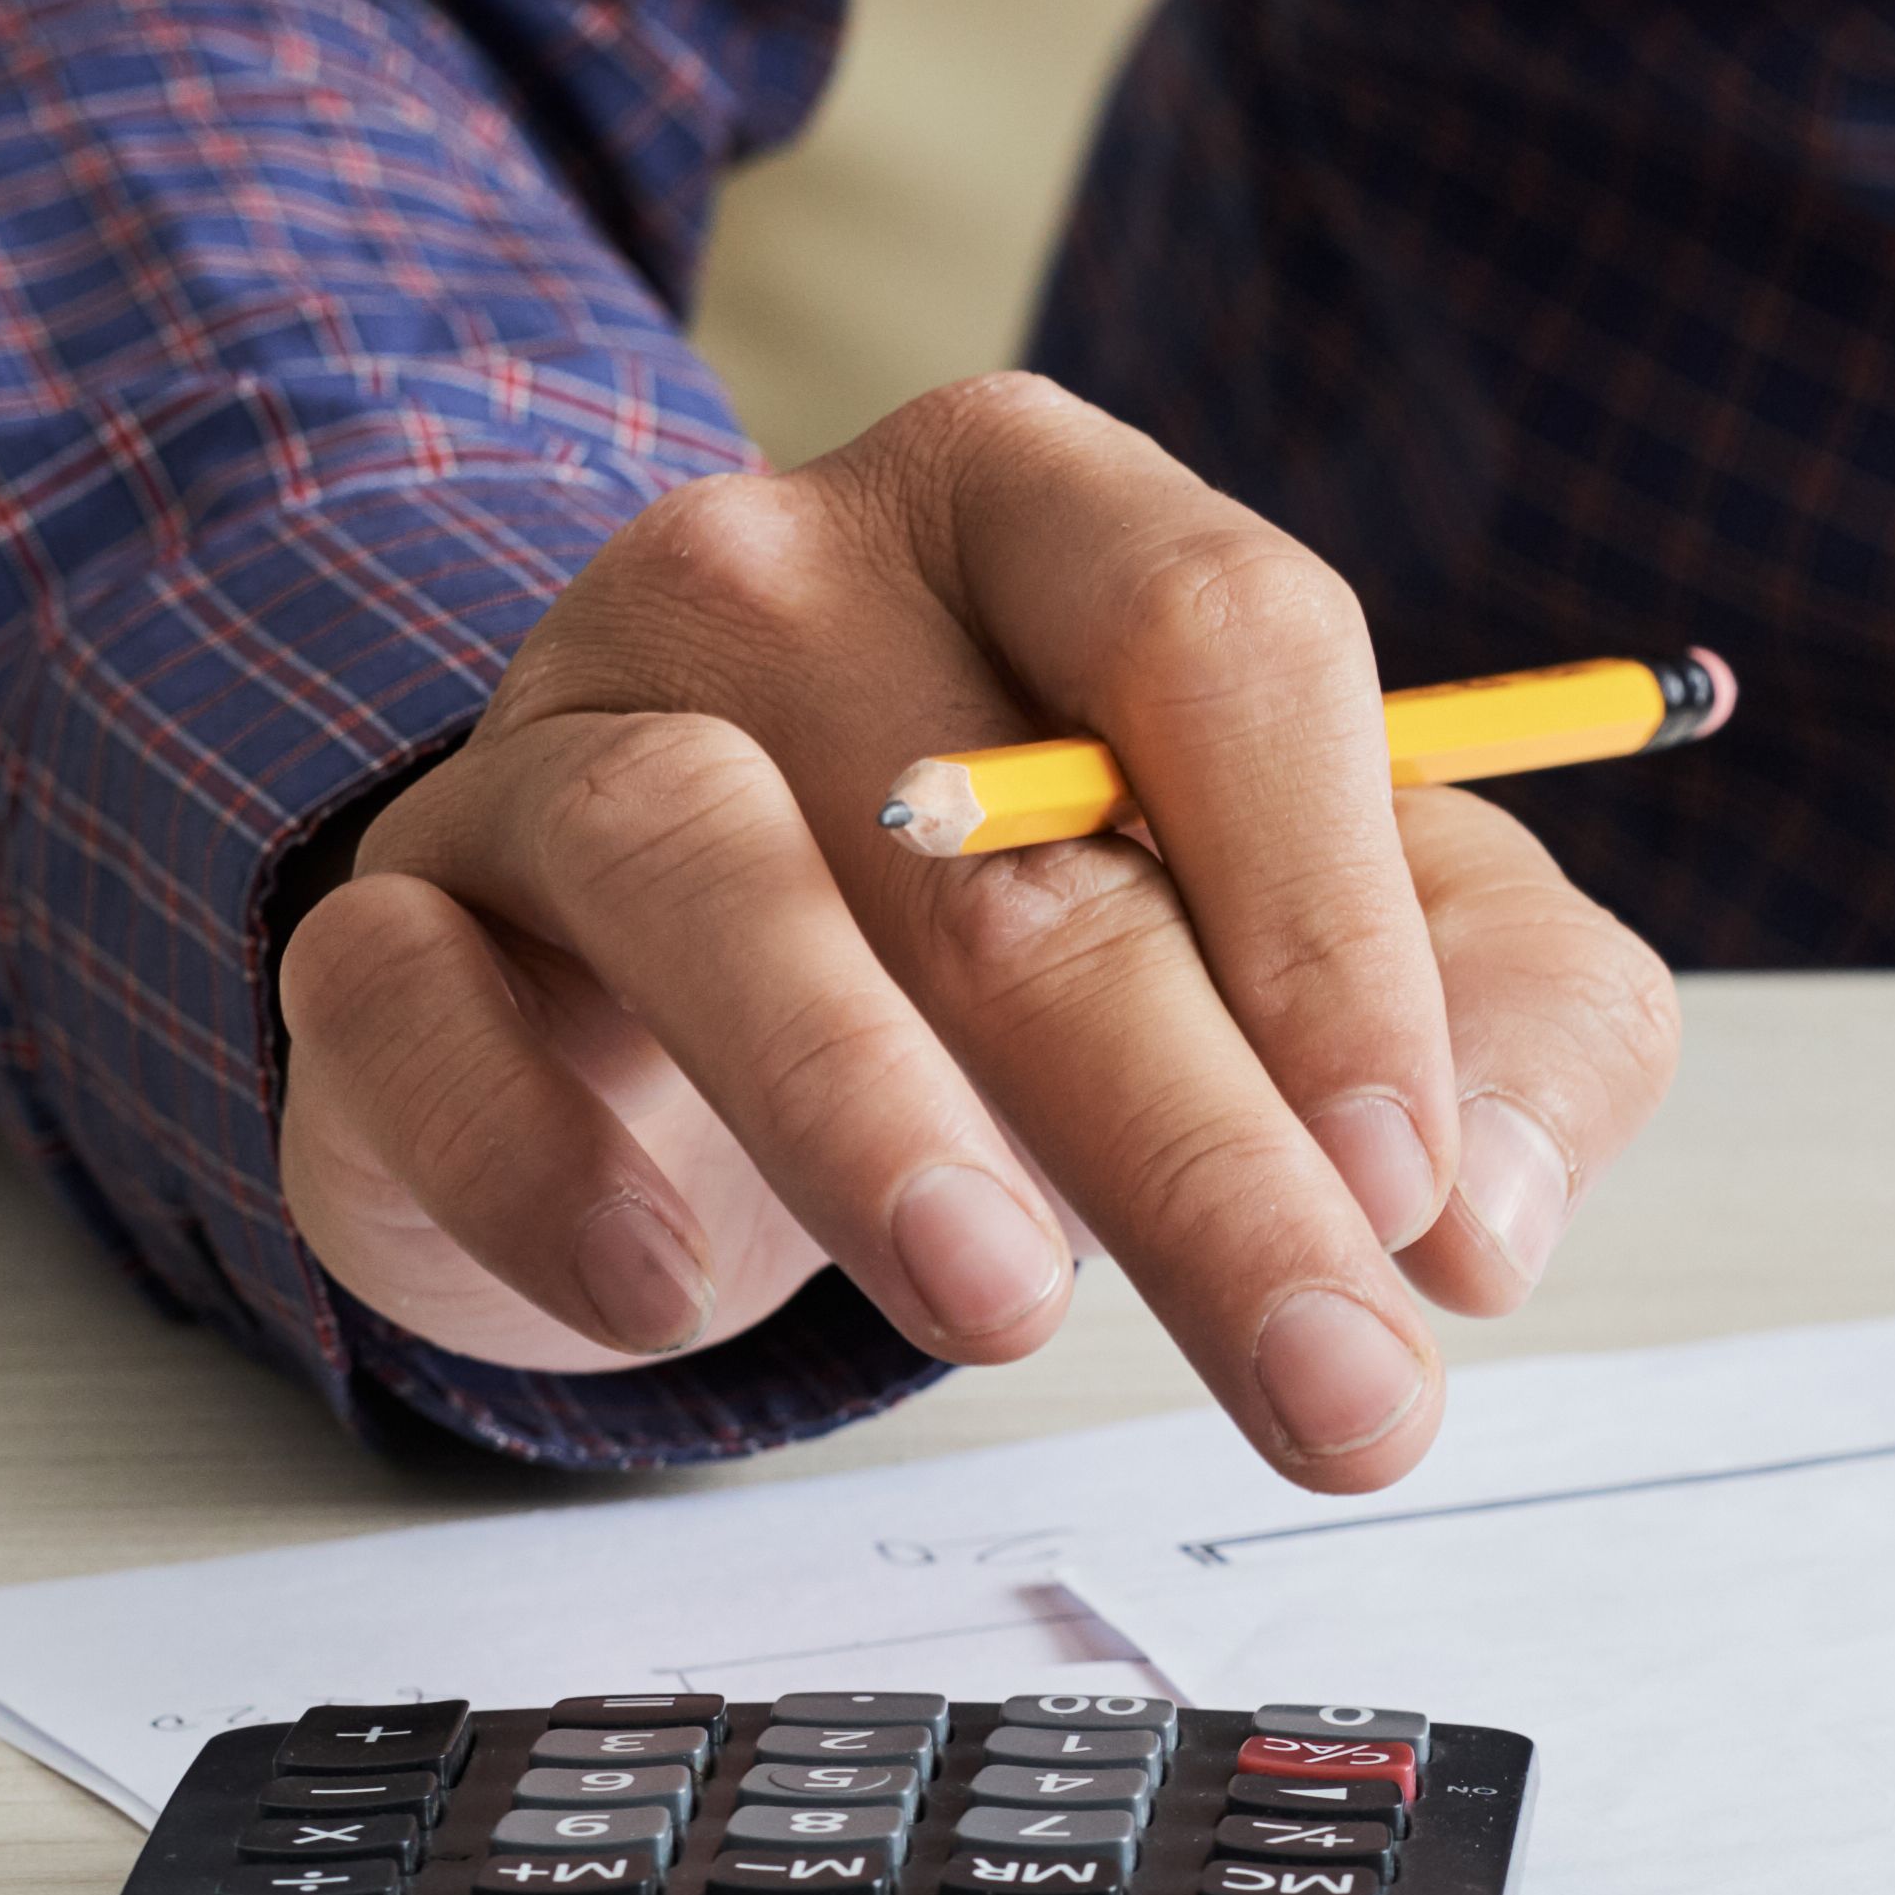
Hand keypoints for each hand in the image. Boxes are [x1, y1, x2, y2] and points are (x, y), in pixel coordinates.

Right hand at [273, 375, 1681, 1480]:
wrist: (686, 998)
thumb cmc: (1052, 943)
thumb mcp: (1343, 961)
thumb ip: (1505, 1039)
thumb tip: (1490, 1214)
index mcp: (1045, 508)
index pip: (1218, 635)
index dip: (1334, 923)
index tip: (1416, 1188)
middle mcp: (783, 566)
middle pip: (1006, 839)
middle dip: (1201, 1150)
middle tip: (1333, 1385)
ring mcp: (558, 722)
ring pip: (701, 867)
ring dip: (866, 1108)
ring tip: (1005, 1304)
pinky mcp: (389, 911)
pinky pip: (419, 1003)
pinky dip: (539, 1152)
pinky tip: (666, 1286)